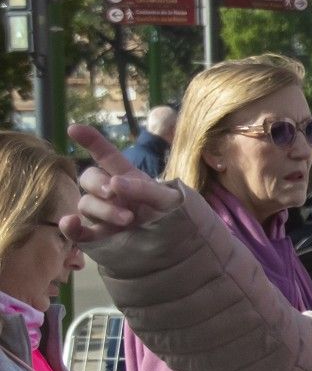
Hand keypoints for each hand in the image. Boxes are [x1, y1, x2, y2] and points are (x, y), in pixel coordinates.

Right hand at [59, 124, 185, 243]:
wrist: (182, 242)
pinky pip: (79, 232)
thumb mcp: (169, 198)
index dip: (91, 141)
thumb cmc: (175, 214)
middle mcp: (111, 193)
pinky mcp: (102, 236)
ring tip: (128, 219)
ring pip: (86, 204)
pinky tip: (69, 222)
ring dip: (102, 209)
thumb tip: (114, 184)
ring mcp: (105, 214)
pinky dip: (70, 228)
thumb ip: (144, 189)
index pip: (106, 155)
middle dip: (98, 183)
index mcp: (127, 176)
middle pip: (89, 178)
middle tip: (113, 192)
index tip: (74, 128)